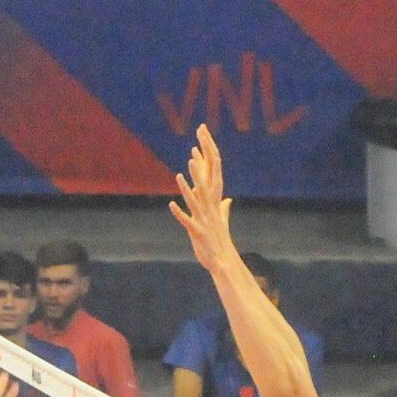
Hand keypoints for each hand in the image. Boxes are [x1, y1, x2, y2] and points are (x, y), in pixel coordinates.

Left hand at [167, 124, 235, 270]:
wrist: (222, 261)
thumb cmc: (217, 241)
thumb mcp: (219, 222)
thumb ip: (222, 208)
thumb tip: (226, 199)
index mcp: (214, 201)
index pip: (213, 172)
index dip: (208, 154)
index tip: (203, 135)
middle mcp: (211, 207)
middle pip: (208, 178)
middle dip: (203, 159)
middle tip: (199, 139)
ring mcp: (205, 219)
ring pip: (197, 198)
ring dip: (191, 184)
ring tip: (184, 169)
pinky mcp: (197, 232)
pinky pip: (187, 221)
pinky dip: (180, 213)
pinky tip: (171, 205)